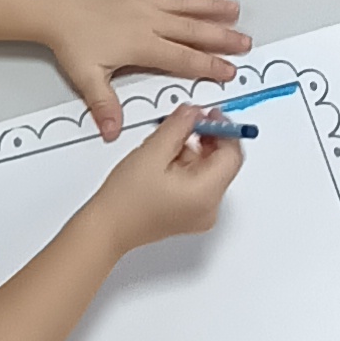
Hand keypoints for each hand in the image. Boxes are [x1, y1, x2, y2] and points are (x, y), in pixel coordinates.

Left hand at [44, 0, 250, 138]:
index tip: (229, 70)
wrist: (54, 9)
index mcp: (143, 45)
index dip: (210, 65)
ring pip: (186, 2)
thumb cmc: (70, 41)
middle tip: (244, 42)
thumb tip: (112, 132)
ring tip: (233, 8)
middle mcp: (149, 20)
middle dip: (222, 37)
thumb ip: (105, 106)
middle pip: (194, 30)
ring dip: (211, 5)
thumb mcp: (87, 78)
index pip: (184, 59)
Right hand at [87, 102, 244, 252]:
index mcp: (206, 194)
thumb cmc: (125, 200)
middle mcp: (209, 208)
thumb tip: (194, 112)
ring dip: (194, 151)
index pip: (232, 155)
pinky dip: (187, 166)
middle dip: (207, 138)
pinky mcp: (190, 214)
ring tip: (166, 144)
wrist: (107, 228)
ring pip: (209, 171)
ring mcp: (200, 214)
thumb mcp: (153, 152)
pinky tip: (165, 160)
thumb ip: (178, 126)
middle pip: (222, 163)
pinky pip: (198, 183)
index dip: (223, 129)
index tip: (208, 115)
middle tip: (187, 122)